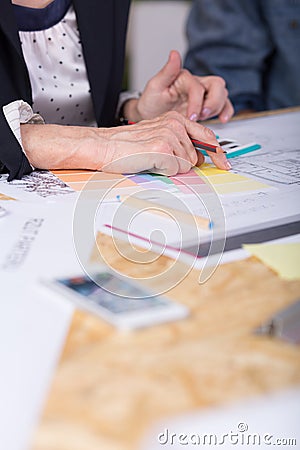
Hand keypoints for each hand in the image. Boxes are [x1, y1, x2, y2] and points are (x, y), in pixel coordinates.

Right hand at [102, 111, 230, 173]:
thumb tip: (198, 159)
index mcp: (176, 119)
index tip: (224, 163)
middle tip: (160, 160)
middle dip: (182, 163)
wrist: (105, 146)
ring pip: (186, 164)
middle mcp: (176, 124)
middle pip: (195, 156)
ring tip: (152, 159)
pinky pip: (175, 169)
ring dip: (170, 167)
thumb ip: (181, 143)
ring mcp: (170, 135)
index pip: (206, 136)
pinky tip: (150, 162)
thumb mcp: (158, 137)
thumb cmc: (128, 145)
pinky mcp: (163, 148)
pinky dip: (163, 171)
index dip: (217, 152)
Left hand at [125, 50, 233, 123]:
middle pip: (217, 85)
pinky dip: (226, 111)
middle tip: (202, 116)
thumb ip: (167, 71)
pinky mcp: (207, 105)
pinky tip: (222, 119)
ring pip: (222, 95)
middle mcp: (197, 83)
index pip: (197, 87)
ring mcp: (203, 94)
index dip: (196, 102)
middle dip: (213, 102)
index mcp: (184, 77)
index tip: (190, 117)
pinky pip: (223, 105)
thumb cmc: (152, 101)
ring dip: (217, 108)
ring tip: (203, 119)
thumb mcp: (155, 87)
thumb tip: (174, 54)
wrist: (151, 115)